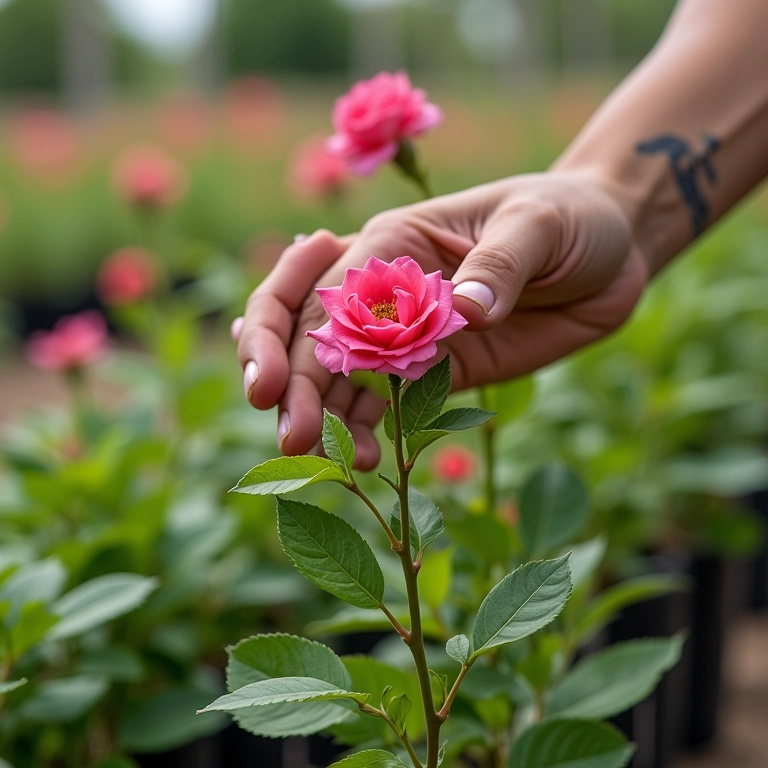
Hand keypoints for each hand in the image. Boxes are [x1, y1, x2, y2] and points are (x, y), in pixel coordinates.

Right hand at [235, 171, 646, 468]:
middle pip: (310, 338)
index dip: (282, 339)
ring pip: (339, 379)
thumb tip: (467, 312)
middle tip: (294, 438)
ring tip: (338, 462)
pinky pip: (386, 404)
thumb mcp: (539, 224)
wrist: (606, 254)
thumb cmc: (568, 218)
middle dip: (293, 388)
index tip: (272, 388)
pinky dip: (366, 431)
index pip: (314, 291)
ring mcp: (407, 337)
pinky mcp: (436, 372)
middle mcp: (385, 293)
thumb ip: (501, 263)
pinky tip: (370, 458)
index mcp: (391, 245)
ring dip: (325, 420)